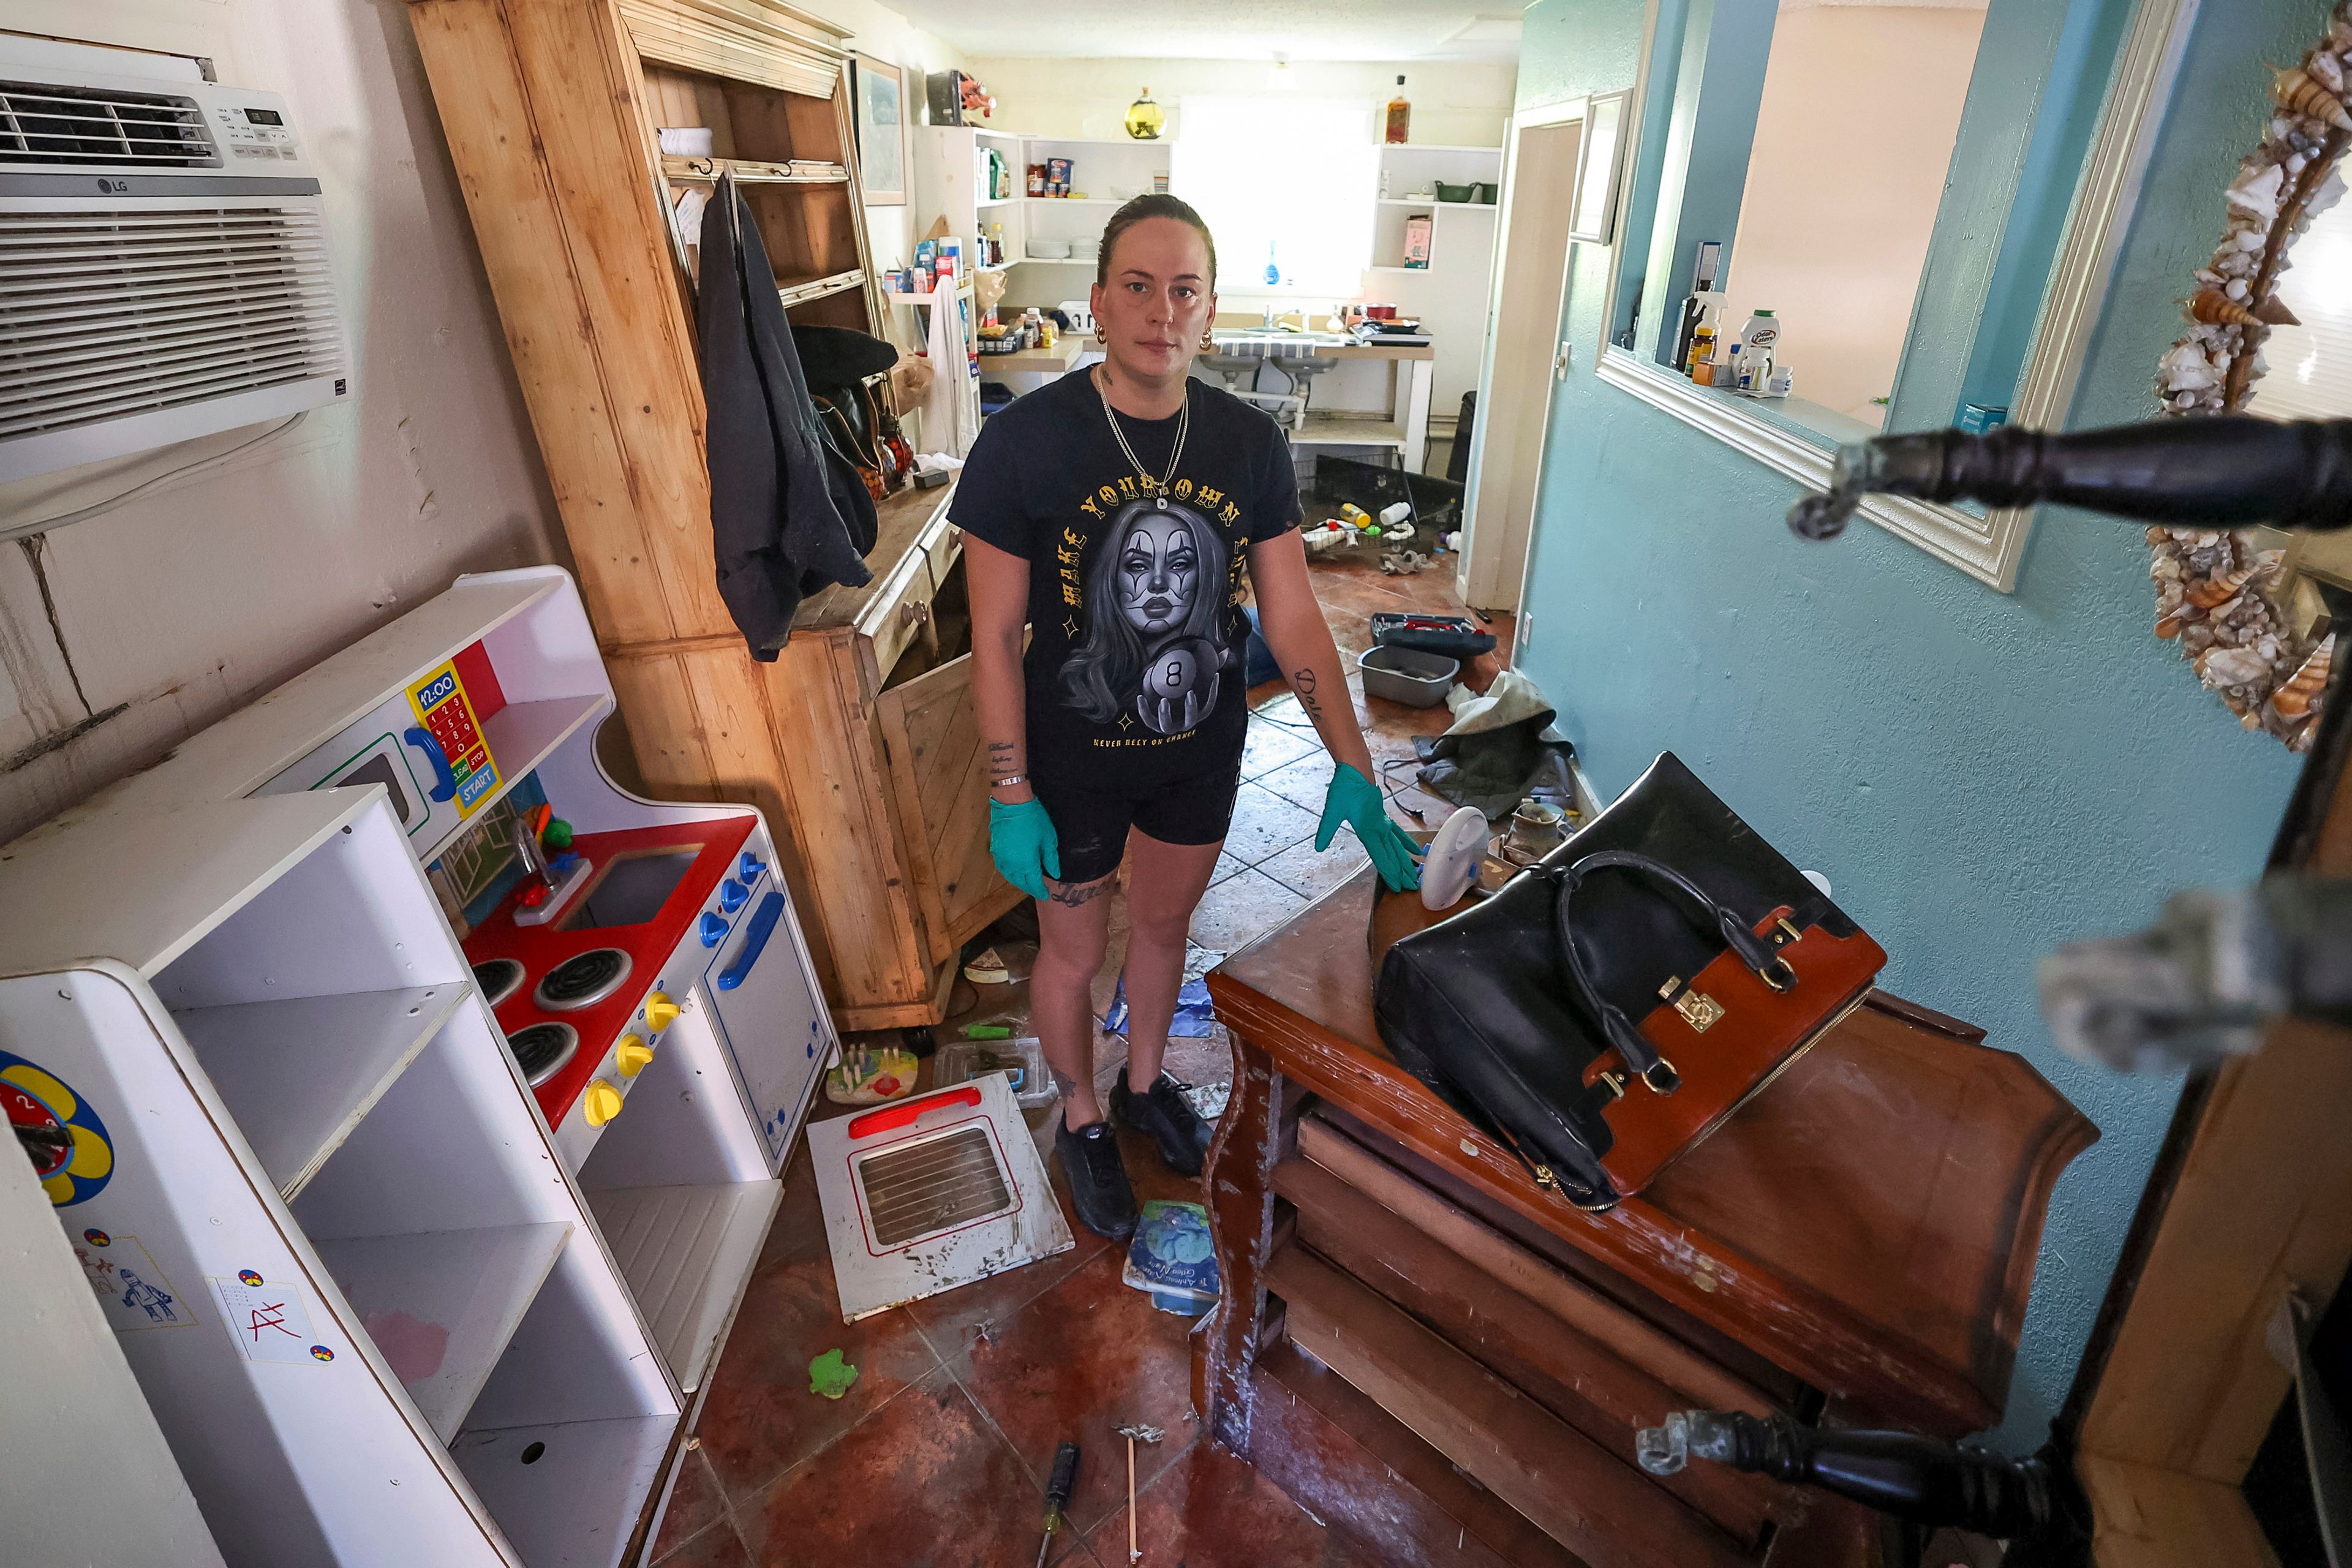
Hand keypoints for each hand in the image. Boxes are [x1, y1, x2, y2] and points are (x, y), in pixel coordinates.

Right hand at [989, 796, 1060, 900]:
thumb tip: (1055, 874)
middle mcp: (1012, 865)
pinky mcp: (995, 850)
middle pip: (1021, 883)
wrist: (1012, 804)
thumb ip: (1051, 859)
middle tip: (1038, 889)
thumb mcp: (1048, 839)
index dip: (1040, 891)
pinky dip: (1010, 873)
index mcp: (1027, 864)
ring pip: (1010, 877)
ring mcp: (1001, 858)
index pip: (1034, 884)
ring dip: (1019, 882)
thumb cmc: (1034, 819)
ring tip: (1027, 882)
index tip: (1046, 895)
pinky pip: (1003, 868)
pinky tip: (1014, 871)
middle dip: (1030, 888)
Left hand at [1317, 763, 1422, 891]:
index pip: (1381, 857)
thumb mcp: (1332, 810)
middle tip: (1411, 887)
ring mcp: (1384, 823)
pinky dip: (1406, 843)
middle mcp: (1380, 828)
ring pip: (1398, 847)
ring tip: (1415, 875)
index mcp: (1368, 830)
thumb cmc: (1345, 789)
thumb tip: (1318, 847)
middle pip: (1394, 855)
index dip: (1389, 873)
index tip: (1397, 886)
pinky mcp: (1384, 818)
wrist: (1356, 771)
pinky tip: (1414, 850)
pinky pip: (1398, 834)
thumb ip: (1326, 830)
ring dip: (1406, 861)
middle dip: (1402, 872)